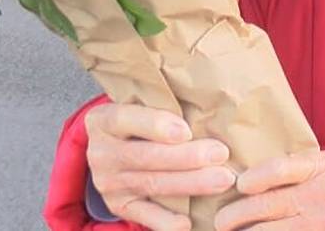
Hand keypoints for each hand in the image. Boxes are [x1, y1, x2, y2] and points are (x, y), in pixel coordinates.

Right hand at [86, 103, 235, 230]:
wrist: (115, 149)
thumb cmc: (142, 120)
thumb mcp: (141, 105)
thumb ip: (164, 104)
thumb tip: (209, 106)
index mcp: (103, 120)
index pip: (125, 119)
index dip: (155, 125)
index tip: (186, 131)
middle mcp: (102, 153)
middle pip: (146, 156)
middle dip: (186, 157)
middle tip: (220, 154)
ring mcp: (109, 182)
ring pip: (152, 183)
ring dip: (190, 183)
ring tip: (222, 179)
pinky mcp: (120, 205)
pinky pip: (144, 215)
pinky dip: (166, 221)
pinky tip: (187, 222)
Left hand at [214, 150, 324, 230]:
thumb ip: (296, 166)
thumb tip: (248, 176)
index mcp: (321, 167)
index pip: (279, 169)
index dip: (254, 178)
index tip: (239, 185)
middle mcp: (322, 194)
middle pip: (268, 205)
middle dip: (236, 215)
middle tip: (220, 221)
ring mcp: (323, 222)